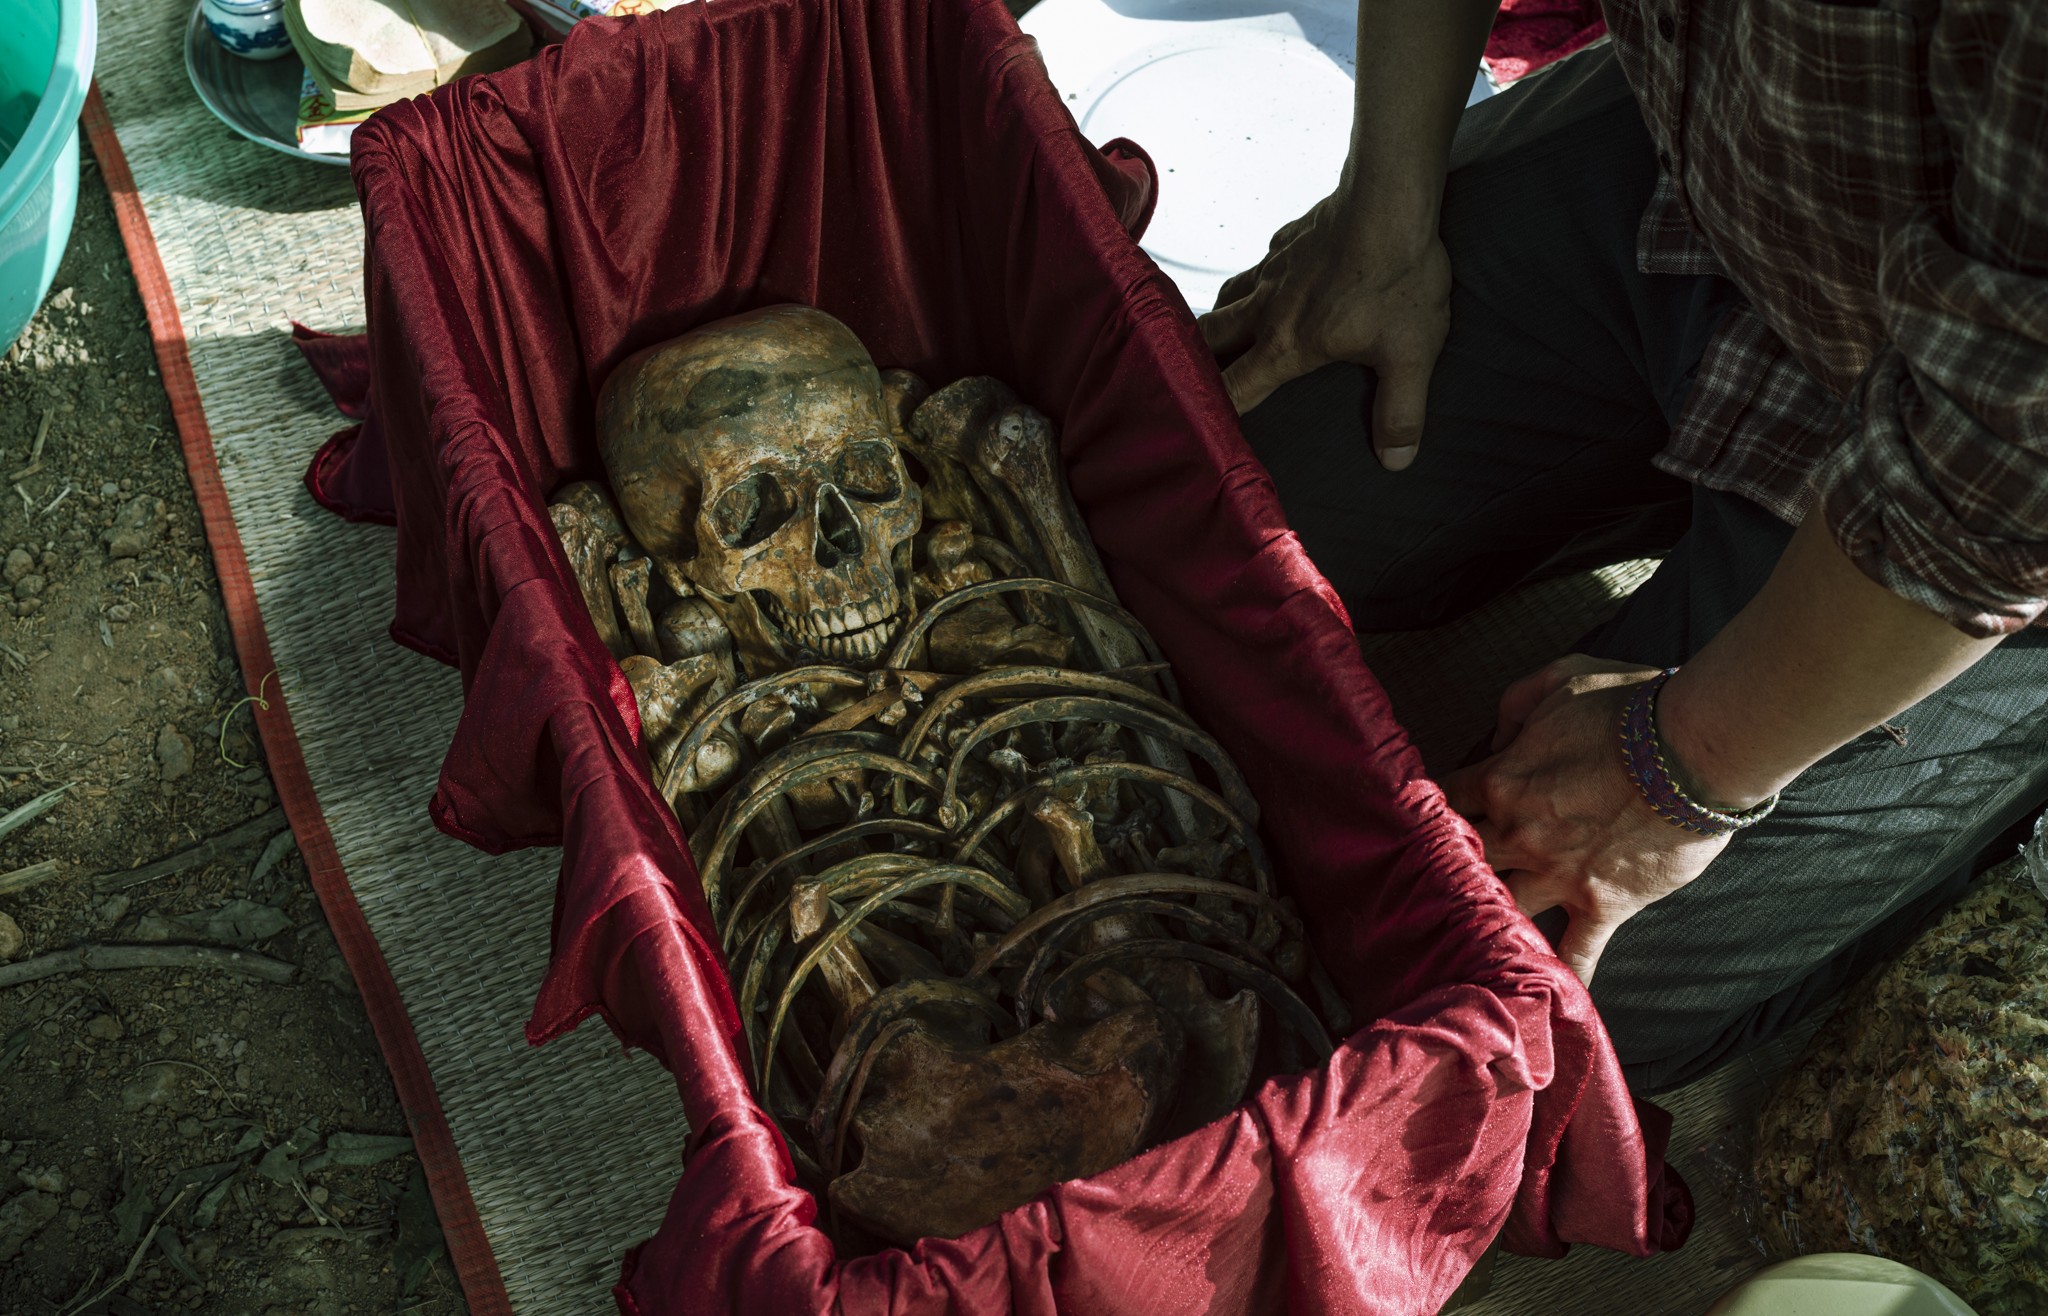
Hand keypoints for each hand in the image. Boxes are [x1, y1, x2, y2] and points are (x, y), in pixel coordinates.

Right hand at [1198, 191, 1450, 470]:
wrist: (1391, 199)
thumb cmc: (1397, 276)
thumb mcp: (1410, 355)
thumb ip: (1400, 413)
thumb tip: (1395, 461)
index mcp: (1285, 345)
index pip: (1233, 389)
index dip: (1214, 410)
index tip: (1201, 425)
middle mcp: (1266, 308)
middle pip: (1208, 338)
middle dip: (1193, 359)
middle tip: (1189, 376)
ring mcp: (1274, 268)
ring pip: (1225, 298)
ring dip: (1217, 319)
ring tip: (1217, 335)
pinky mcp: (1289, 239)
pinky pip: (1258, 265)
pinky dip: (1253, 281)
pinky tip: (1270, 283)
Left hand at [1442, 656, 1731, 983]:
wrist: (1695, 750)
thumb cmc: (1631, 706)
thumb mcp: (1562, 678)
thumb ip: (1516, 703)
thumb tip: (1498, 733)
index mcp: (1501, 779)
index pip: (1445, 802)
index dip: (1432, 812)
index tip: (1424, 825)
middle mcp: (1519, 833)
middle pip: (1464, 862)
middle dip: (1447, 872)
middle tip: (1430, 890)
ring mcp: (1558, 874)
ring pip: (1503, 909)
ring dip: (1486, 922)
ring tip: (1464, 942)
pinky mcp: (1602, 904)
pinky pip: (1578, 952)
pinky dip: (1564, 977)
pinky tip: (1545, 1001)